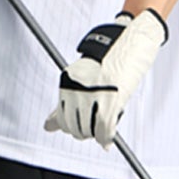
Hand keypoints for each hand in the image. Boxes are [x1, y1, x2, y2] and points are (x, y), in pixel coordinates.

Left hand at [44, 8, 168, 147]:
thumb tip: (47, 127)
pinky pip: (104, 132)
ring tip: (105, 123)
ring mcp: (92, 98)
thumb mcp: (82, 78)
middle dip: (85, 131)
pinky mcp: (109, 104)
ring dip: (97, 133)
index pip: (61, 119)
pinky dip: (107, 138)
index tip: (81, 125)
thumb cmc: (108, 59)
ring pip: (88, 131)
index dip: (72, 126)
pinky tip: (109, 137)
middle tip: (96, 124)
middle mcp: (75, 91)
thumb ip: (66, 103)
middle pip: (74, 127)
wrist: (130, 41)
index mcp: (67, 84)